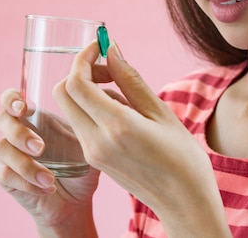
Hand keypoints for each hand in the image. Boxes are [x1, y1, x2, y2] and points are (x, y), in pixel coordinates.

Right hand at [0, 89, 98, 233]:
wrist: (76, 201)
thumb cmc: (82, 165)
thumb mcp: (87, 142)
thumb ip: (85, 123)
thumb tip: (92, 101)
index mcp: (35, 118)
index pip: (11, 99)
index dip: (11, 99)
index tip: (25, 108)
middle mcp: (17, 132)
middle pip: (1, 120)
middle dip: (18, 132)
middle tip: (41, 147)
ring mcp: (9, 155)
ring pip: (2, 149)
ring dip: (25, 163)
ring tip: (50, 177)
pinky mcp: (6, 178)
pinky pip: (5, 174)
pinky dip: (27, 181)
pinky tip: (48, 187)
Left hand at [54, 41, 230, 236]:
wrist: (184, 202)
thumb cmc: (182, 157)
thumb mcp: (160, 112)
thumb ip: (130, 79)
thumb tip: (112, 50)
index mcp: (116, 127)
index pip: (77, 83)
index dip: (83, 58)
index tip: (100, 45)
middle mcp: (96, 141)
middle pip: (63, 93)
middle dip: (80, 72)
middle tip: (109, 67)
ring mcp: (92, 153)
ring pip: (71, 108)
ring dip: (87, 89)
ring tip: (124, 92)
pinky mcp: (94, 159)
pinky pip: (81, 123)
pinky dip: (92, 107)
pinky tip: (122, 110)